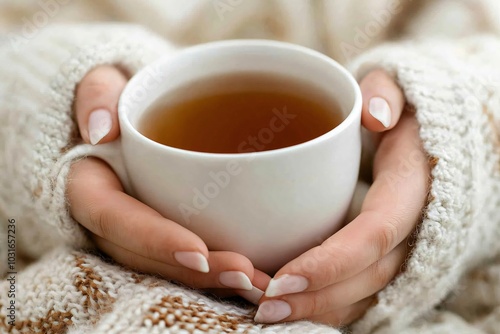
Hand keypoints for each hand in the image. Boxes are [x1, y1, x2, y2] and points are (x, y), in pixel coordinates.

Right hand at [67, 66, 269, 302]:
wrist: (148, 109)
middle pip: (144, 257)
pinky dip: (218, 270)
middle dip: (193, 273)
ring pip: (167, 266)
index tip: (199, 251)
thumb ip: (97, 93)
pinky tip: (257, 275)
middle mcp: (111, 217)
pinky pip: (186, 257)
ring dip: (211, 281)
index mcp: (90, 183)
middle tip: (246, 275)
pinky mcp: (165, 230)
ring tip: (259, 284)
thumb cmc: (129, 96)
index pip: (113, 219)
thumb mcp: (107, 81)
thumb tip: (100, 129)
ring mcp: (138, 229)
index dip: (152, 239)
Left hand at [253, 70, 429, 324]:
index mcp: (414, 186)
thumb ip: (387, 93)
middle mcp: (416, 228)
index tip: (284, 277)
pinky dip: (326, 305)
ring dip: (316, 309)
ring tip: (265, 314)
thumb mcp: (399, 89)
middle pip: (367, 277)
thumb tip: (375, 117)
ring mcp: (406, 249)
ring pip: (364, 294)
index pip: (376, 232)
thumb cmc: (403, 114)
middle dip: (315, 297)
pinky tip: (290, 307)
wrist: (427, 140)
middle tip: (262, 305)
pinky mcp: (389, 258)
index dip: (333, 260)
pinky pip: (362, 292)